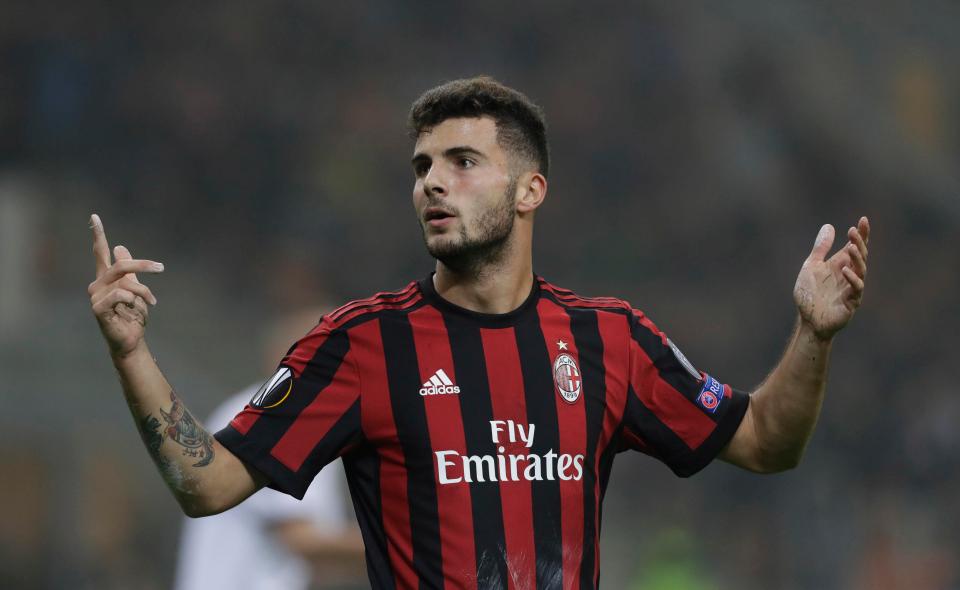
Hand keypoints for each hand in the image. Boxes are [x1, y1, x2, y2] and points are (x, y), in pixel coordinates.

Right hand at [87, 214, 164, 357]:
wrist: (131, 339)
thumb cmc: (133, 316)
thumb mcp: (135, 288)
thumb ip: (129, 270)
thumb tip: (120, 247)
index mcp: (106, 278)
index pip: (100, 252)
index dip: (98, 234)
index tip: (94, 216)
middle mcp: (97, 284)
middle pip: (121, 264)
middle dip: (143, 265)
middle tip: (161, 267)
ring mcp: (95, 296)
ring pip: (127, 281)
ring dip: (144, 292)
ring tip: (151, 302)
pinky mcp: (98, 307)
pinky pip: (122, 294)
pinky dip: (135, 302)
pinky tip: (133, 312)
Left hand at [793, 216, 869, 339]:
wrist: (807, 319)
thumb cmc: (810, 294)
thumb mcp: (811, 266)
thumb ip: (820, 248)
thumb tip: (829, 226)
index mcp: (841, 264)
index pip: (855, 246)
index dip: (861, 234)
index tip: (863, 219)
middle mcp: (849, 274)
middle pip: (859, 255)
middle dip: (858, 243)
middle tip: (853, 231)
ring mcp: (852, 288)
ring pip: (860, 270)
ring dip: (856, 258)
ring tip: (851, 247)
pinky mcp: (851, 302)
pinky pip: (856, 289)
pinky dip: (852, 279)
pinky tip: (846, 271)